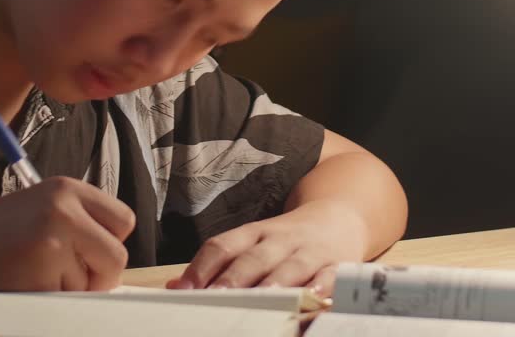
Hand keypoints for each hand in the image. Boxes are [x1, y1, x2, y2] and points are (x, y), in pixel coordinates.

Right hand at [0, 176, 134, 291]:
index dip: (109, 242)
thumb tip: (116, 259)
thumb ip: (81, 223)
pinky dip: (48, 302)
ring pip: (91, 285)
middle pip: (117, 257)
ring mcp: (51, 243)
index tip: (89, 251)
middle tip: (65, 274)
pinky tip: (22, 284)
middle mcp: (63, 210)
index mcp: (68, 189)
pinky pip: (65, 303)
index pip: (124, 221)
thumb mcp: (42, 208)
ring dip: (68, 289)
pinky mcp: (39, 277)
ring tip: (31, 272)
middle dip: (98, 276)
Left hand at [166, 200, 367, 295]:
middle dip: (233, 280)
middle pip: (253, 258)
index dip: (201, 267)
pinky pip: (330, 276)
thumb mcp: (253, 243)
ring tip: (261, 299)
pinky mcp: (337, 264)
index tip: (183, 289)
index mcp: (254, 233)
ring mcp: (309, 252)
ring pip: (289, 268)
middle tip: (214, 298)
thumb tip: (174, 287)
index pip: (223, 245)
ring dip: (275, 284)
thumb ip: (218, 264)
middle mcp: (279, 240)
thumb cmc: (286, 240)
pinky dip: (322, 287)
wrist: (340, 215)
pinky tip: (313, 298)